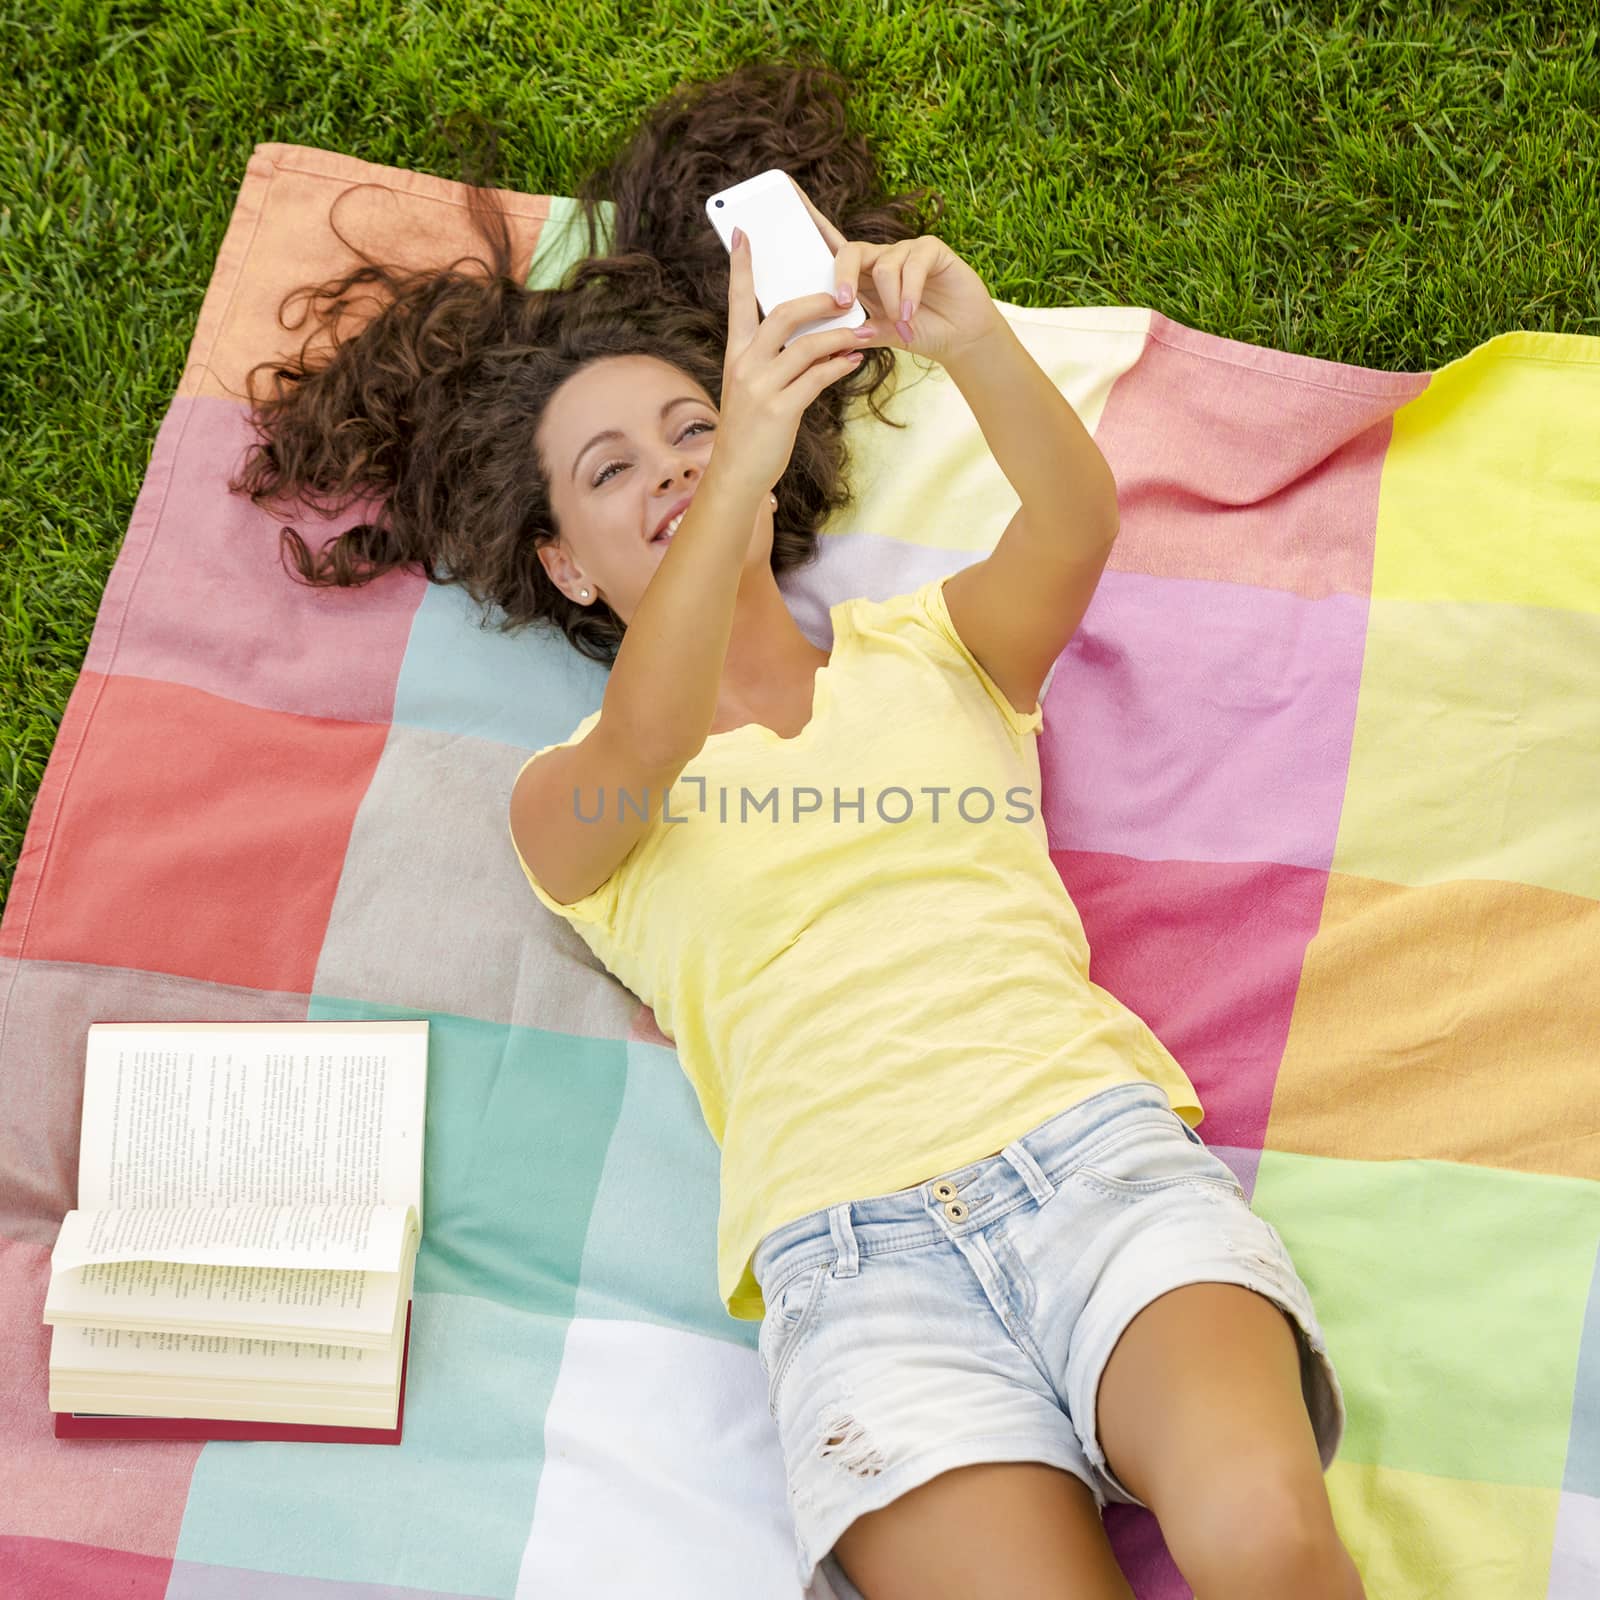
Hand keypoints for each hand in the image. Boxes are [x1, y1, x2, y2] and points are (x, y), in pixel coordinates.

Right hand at [713, 225, 869, 497]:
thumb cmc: (750, 429)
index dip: (741, 267)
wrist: (736, 473)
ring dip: (840, 336)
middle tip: (845, 295)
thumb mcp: (753, 388)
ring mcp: (760, 387)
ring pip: (806, 345)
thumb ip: (774, 360)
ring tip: (864, 332)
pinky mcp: (779, 410)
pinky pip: (816, 378)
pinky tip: (854, 361)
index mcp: (735, 353)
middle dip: (817, 300)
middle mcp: (744, 364)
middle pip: (782, 314)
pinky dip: (839, 367)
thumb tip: (813, 336)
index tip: (743, 232)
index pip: (737, 300)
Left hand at [786, 175, 1003, 367]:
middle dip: (843, 277)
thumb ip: (857, 332)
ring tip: (900, 324)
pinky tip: (910, 314)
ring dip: (889, 300)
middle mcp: (880, 257)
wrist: (960, 339)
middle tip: (844, 303)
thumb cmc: (919, 333)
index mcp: (861, 275)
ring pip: (883, 265)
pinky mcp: (931, 249)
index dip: (810, 219)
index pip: (830, 245)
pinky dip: (908, 293)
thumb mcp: (882, 335)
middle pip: (849, 251)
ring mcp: (906, 250)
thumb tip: (830, 337)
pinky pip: (912, 265)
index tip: (786, 191)